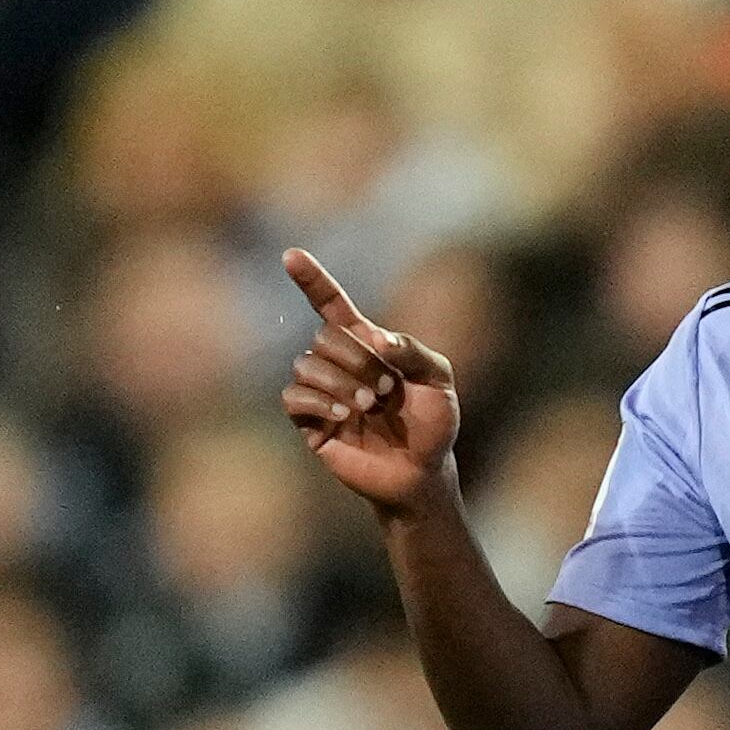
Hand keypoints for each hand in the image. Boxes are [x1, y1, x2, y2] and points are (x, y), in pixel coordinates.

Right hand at [279, 250, 462, 508]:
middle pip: (323, 336)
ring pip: (306, 365)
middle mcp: (338, 364)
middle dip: (355, 358)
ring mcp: (322, 393)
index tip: (291, 255)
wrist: (421, 475)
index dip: (312, 280)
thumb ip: (413, 351)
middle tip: (385, 388)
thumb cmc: (433, 426)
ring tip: (368, 405)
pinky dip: (317, 401)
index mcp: (365, 345)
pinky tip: (343, 416)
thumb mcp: (439, 381)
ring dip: (340, 382)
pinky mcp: (310, 424)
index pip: (331, 305)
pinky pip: (293, 398)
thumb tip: (376, 340)